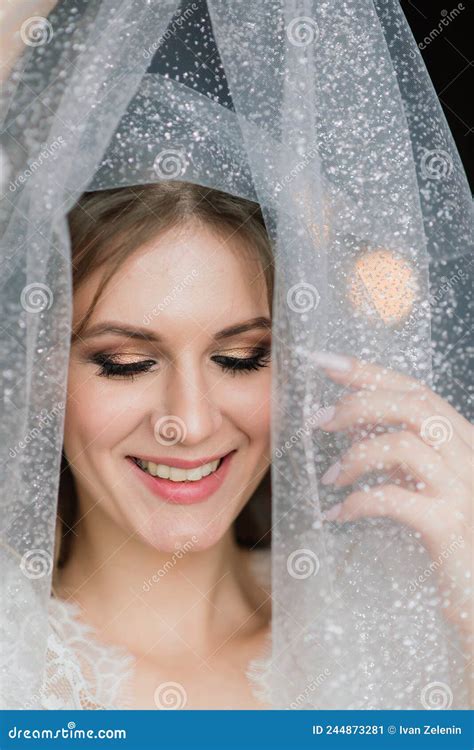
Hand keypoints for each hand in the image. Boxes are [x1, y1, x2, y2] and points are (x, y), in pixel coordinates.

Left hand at [313, 352, 472, 649]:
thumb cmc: (456, 542)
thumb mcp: (434, 487)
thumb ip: (409, 457)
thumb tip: (356, 432)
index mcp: (464, 442)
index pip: (416, 390)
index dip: (369, 372)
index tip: (324, 361)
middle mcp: (471, 456)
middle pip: (412, 406)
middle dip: (357, 404)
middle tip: (317, 420)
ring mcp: (465, 489)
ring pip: (404, 444)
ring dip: (355, 456)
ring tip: (330, 478)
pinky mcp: (451, 525)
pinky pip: (394, 498)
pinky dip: (358, 501)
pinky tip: (339, 513)